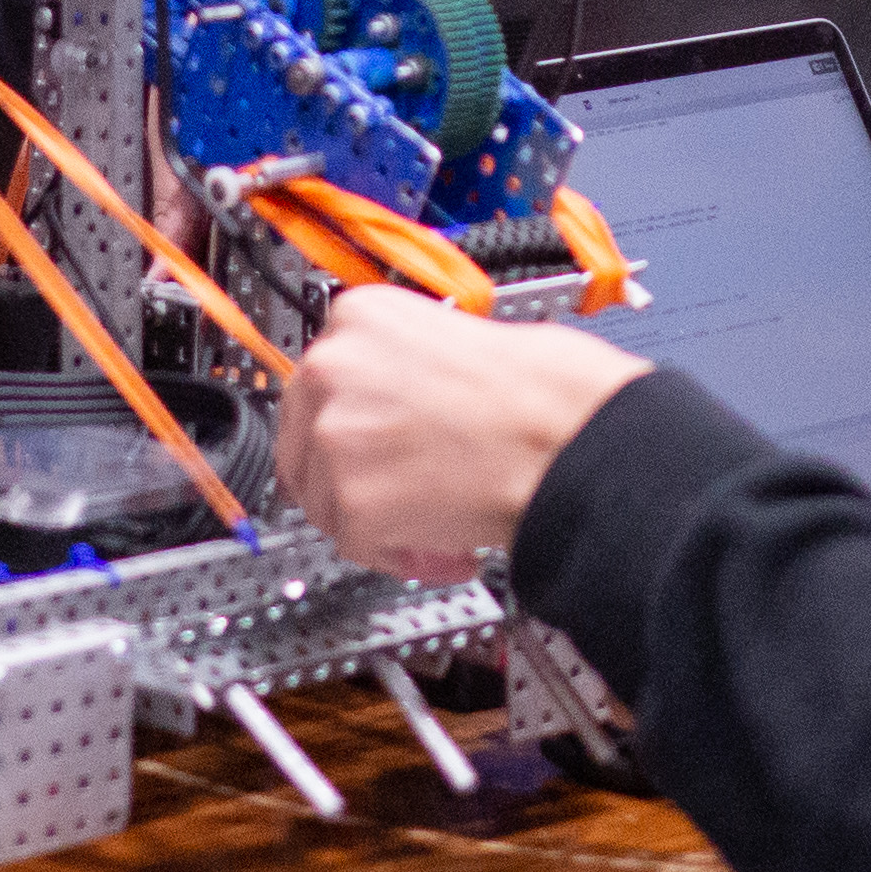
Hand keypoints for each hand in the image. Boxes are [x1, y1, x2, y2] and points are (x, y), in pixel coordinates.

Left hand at [275, 289, 648, 580]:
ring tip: (437, 517)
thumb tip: (379, 403)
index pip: (316, 382)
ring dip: (375, 519)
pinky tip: (448, 541)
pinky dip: (401, 555)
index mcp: (358, 316)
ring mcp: (335, 436)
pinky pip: (357, 545)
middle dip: (348, 476)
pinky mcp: (353, 503)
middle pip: (304, 443)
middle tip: (399, 489)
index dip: (350, 423)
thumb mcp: (449, 335)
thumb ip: (394, 364)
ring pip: (324, 500)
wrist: (566, 437)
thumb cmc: (538, 390)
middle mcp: (332, 368)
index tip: (372, 442)